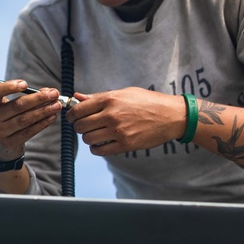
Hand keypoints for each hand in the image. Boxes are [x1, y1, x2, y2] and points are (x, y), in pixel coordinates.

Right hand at [0, 79, 62, 160]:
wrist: (2, 142)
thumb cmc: (8, 117)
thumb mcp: (10, 104)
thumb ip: (27, 95)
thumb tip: (49, 92)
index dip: (8, 87)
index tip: (25, 84)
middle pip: (17, 106)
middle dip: (38, 99)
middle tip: (54, 94)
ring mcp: (0, 132)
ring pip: (25, 119)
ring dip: (43, 111)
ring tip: (57, 105)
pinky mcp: (10, 142)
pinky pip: (29, 132)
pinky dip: (42, 123)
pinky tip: (52, 117)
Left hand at [64, 86, 185, 155]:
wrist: (171, 116)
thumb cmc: (147, 101)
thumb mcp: (123, 93)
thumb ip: (98, 97)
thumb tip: (77, 97)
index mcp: (110, 99)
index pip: (78, 109)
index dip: (72, 115)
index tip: (73, 117)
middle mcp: (112, 115)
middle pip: (80, 126)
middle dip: (79, 126)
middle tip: (85, 126)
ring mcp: (118, 131)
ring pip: (88, 139)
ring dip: (88, 138)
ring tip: (95, 134)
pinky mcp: (125, 145)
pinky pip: (100, 151)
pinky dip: (96, 148)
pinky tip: (101, 143)